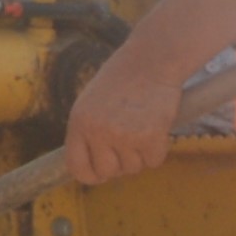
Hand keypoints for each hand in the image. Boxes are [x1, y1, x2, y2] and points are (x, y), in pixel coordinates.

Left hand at [62, 38, 185, 186]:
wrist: (152, 60)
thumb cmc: (122, 78)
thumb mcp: (90, 101)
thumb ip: (87, 130)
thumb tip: (90, 164)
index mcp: (79, 123)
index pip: (77, 166)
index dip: (90, 175)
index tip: (100, 174)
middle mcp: (98, 132)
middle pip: (107, 172)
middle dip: (119, 165)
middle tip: (128, 146)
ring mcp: (124, 136)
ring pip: (133, 168)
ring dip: (140, 154)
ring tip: (142, 126)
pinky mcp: (150, 138)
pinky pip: (154, 161)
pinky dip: (158, 150)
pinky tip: (156, 127)